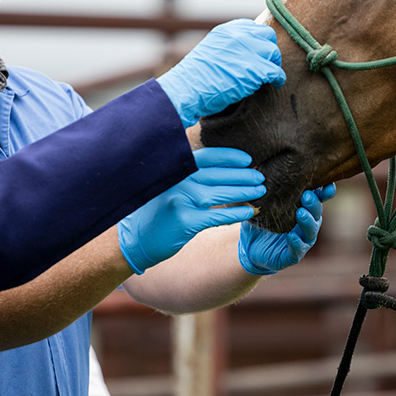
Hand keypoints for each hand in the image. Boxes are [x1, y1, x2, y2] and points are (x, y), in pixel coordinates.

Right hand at [117, 148, 264, 273]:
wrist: (134, 238)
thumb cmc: (157, 212)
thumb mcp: (169, 186)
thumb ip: (189, 176)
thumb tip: (225, 169)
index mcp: (175, 169)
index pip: (207, 156)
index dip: (230, 156)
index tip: (248, 159)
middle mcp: (178, 181)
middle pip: (218, 174)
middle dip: (243, 175)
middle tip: (260, 177)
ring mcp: (180, 200)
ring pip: (221, 193)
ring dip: (244, 192)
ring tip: (260, 191)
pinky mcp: (184, 221)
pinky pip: (217, 215)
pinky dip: (236, 213)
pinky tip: (250, 211)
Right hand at [156, 19, 284, 126]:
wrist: (186, 89)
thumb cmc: (193, 77)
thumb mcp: (209, 51)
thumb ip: (227, 47)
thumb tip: (241, 55)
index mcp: (226, 30)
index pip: (252, 27)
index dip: (258, 40)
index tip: (259, 52)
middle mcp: (238, 36)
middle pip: (267, 36)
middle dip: (269, 49)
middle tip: (267, 63)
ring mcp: (248, 51)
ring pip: (273, 52)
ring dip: (273, 64)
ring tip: (270, 75)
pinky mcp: (255, 69)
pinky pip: (275, 71)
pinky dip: (278, 78)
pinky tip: (276, 84)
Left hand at [238, 184, 336, 274]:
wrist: (250, 246)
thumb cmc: (261, 219)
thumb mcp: (263, 202)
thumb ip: (268, 188)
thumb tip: (264, 167)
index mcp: (304, 208)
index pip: (318, 198)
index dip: (325, 192)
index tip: (328, 184)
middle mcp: (307, 223)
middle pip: (316, 212)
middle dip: (313, 204)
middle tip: (306, 195)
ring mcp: (302, 240)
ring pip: (310, 231)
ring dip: (307, 222)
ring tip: (300, 214)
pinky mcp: (293, 255)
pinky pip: (297, 250)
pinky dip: (296, 243)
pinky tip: (292, 237)